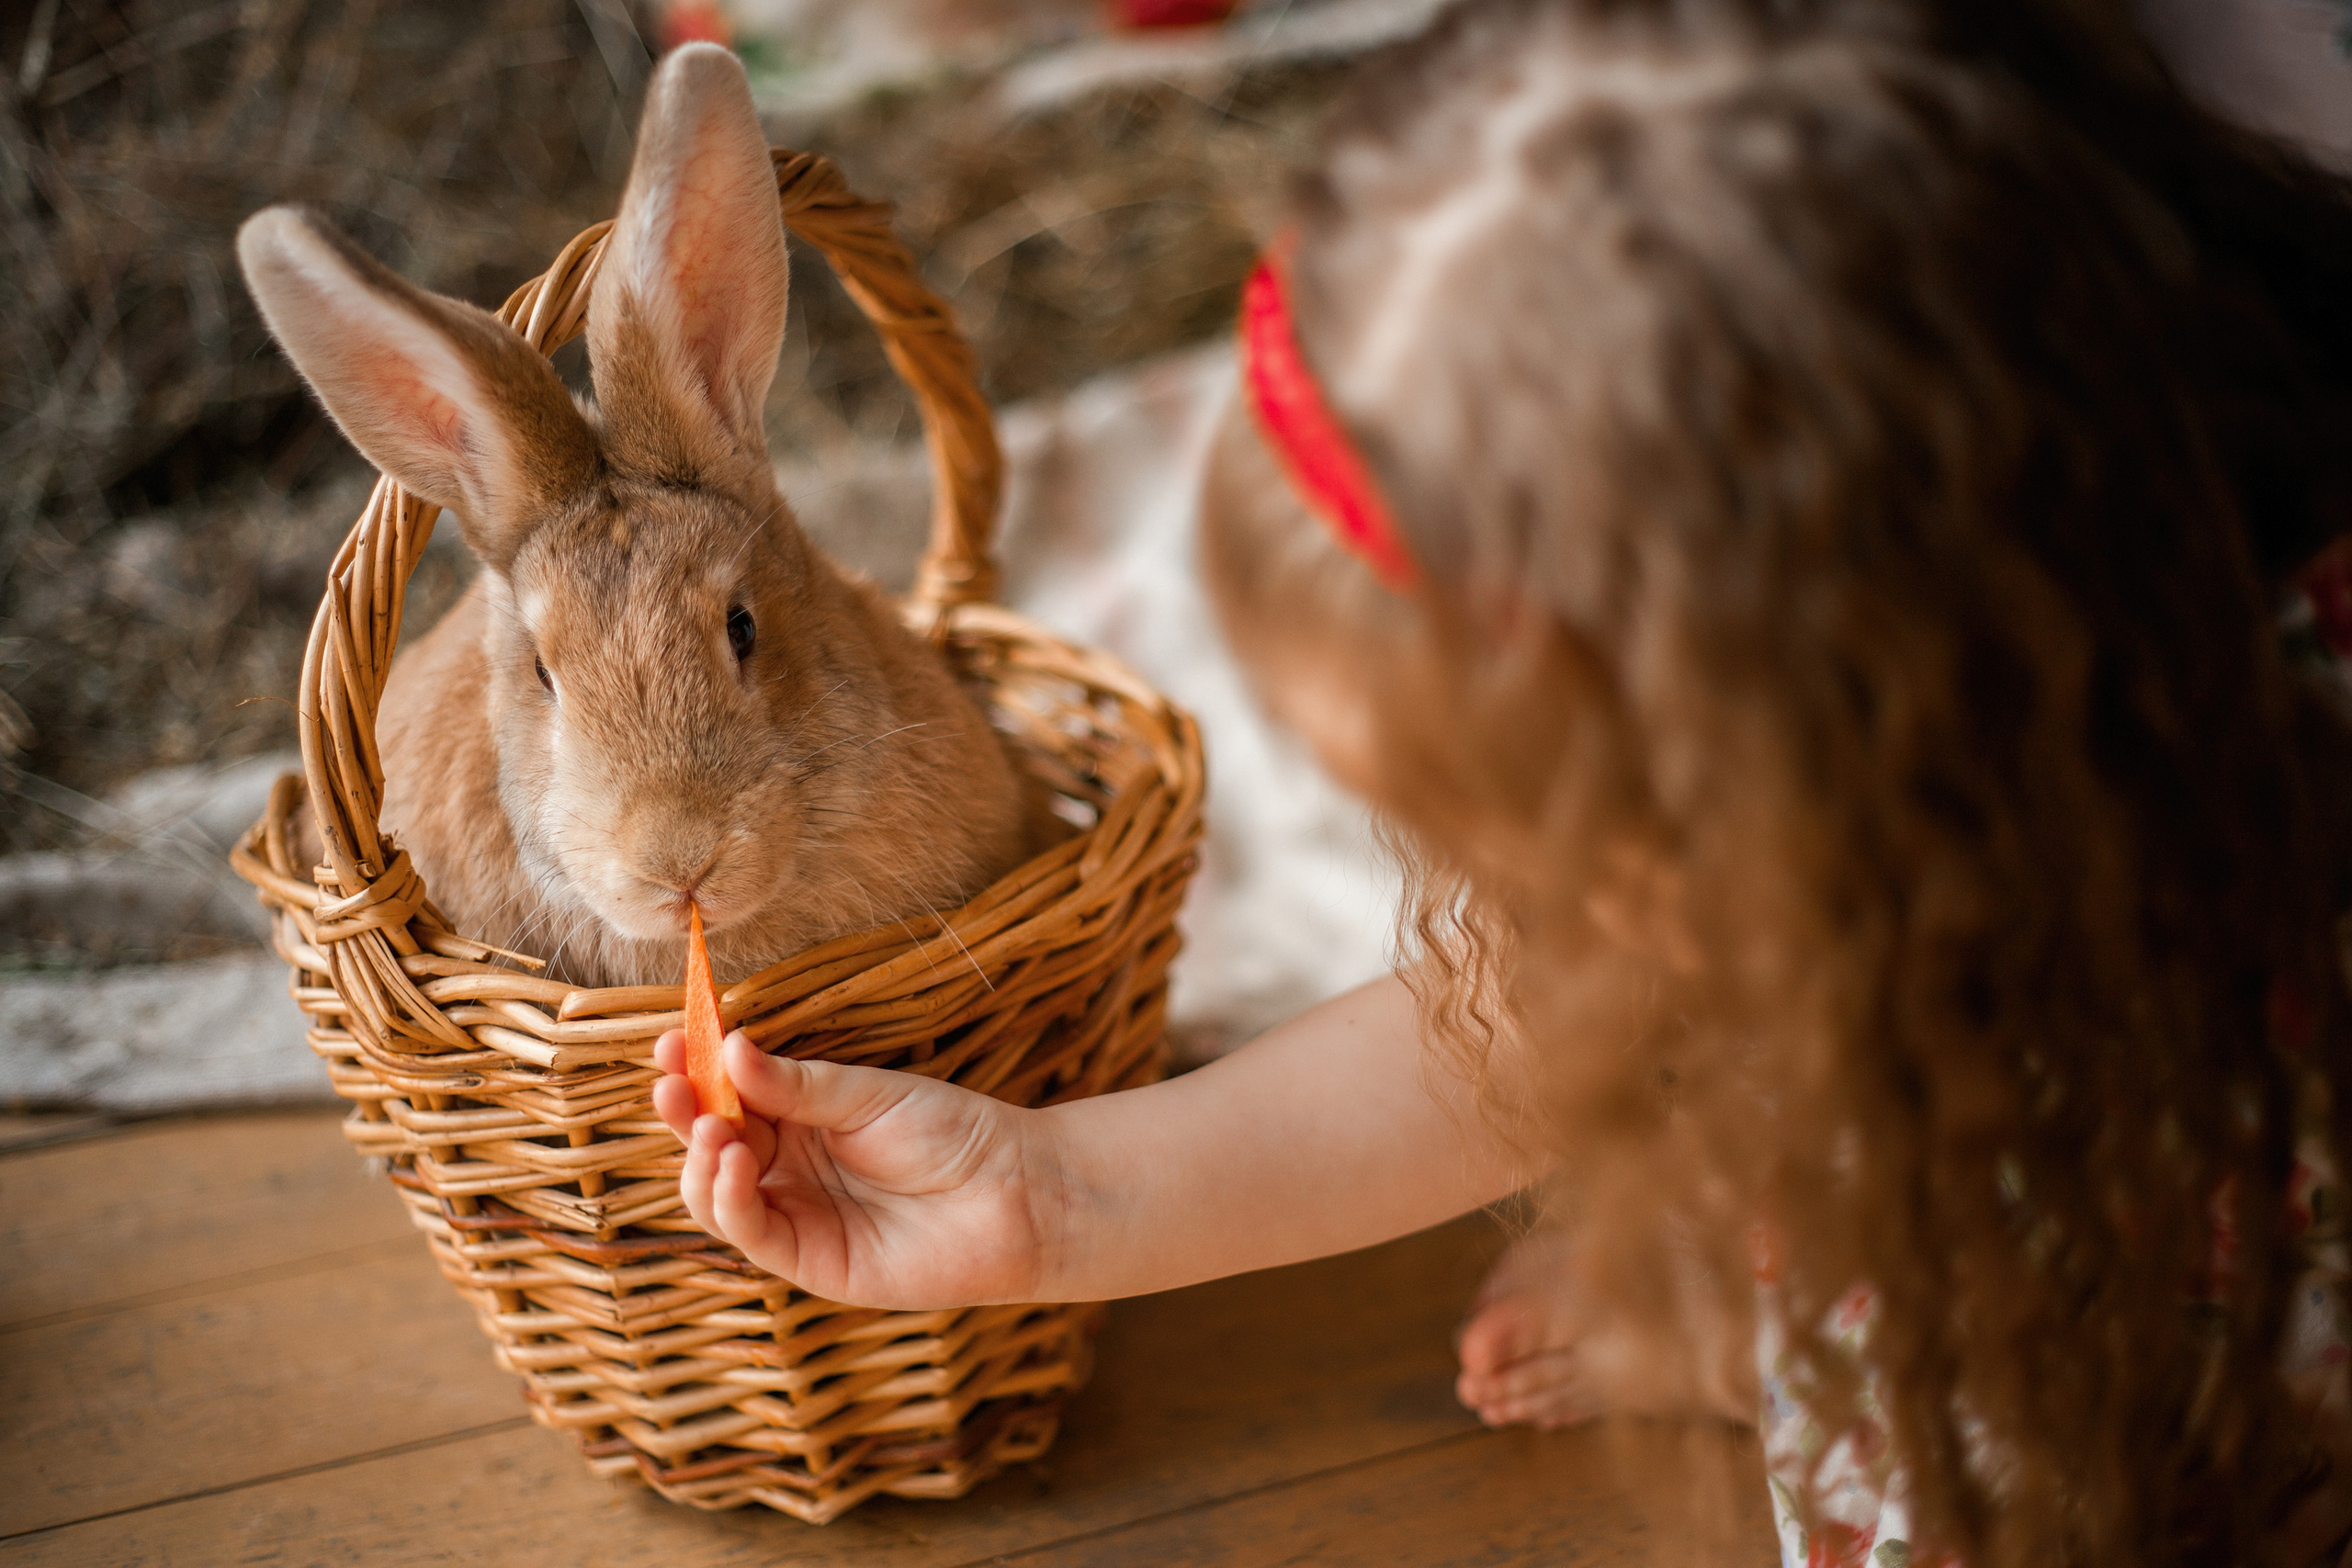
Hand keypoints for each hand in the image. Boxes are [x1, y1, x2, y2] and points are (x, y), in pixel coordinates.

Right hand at [650, 1031, 1060, 1308]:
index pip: (732, 1093)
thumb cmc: (953, 1134)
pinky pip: (749, 1231)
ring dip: (699, 1157)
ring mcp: (796, 1213)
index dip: (696, 1070)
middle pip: (711, 1140)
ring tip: (710, 1125)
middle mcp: (790, 1165)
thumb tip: (729, 1048)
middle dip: (685, 1111)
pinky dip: (727, 1197)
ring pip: (714, 1191)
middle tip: (670, 1082)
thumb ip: (797, 1083)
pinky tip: (730, 1161)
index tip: (670, 1038)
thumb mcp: (869, 1095)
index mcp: (803, 1116)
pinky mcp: (807, 1259)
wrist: (1014, 1195)